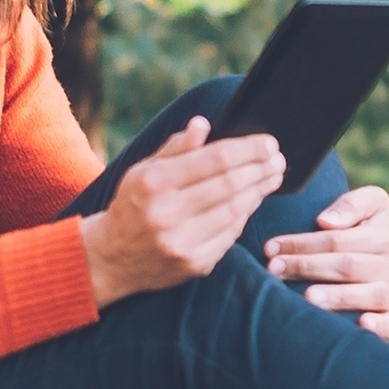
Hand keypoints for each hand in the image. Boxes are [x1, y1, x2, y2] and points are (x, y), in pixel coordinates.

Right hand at [80, 119, 284, 308]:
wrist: (110, 259)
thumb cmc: (132, 205)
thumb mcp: (143, 170)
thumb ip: (176, 147)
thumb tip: (203, 124)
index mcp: (154, 182)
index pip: (215, 159)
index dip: (249, 150)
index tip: (269, 143)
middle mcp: (167, 213)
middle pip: (231, 185)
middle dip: (261, 170)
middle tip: (279, 160)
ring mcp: (182, 242)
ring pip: (236, 211)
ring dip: (259, 192)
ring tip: (272, 177)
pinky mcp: (194, 265)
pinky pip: (231, 236)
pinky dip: (244, 216)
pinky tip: (252, 202)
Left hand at [264, 186, 388, 337]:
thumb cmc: (368, 231)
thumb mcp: (370, 205)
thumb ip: (351, 205)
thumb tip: (326, 222)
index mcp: (387, 235)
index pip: (338, 240)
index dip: (302, 243)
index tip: (271, 248)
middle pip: (346, 265)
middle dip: (307, 267)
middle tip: (274, 270)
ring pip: (366, 294)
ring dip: (336, 296)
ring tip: (306, 298)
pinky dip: (379, 325)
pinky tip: (360, 325)